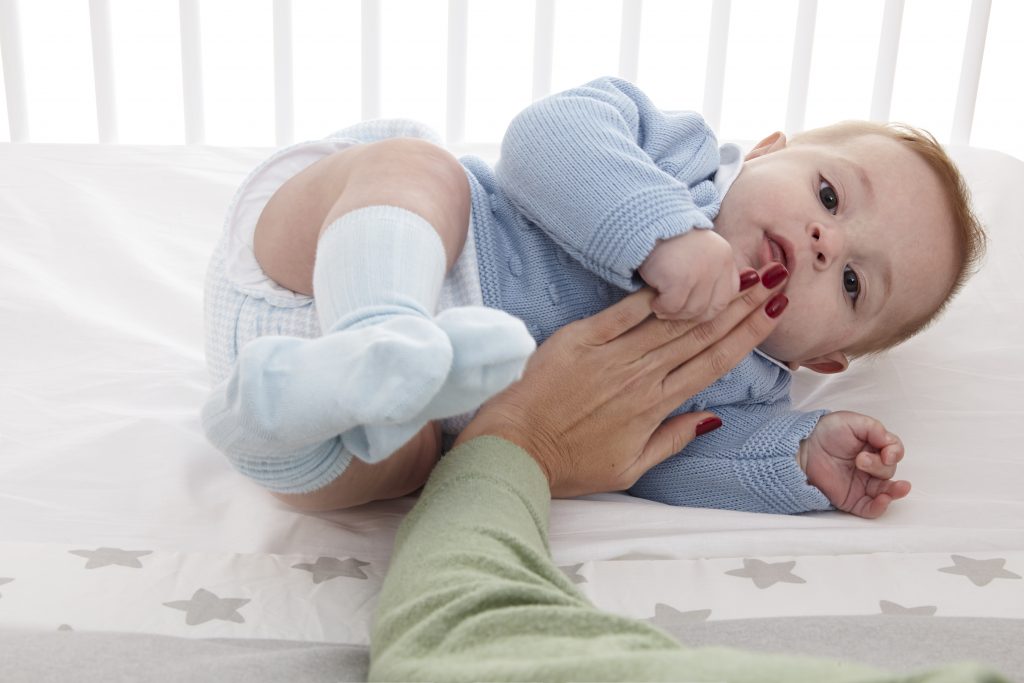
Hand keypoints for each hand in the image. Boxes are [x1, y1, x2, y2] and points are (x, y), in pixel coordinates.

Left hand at [456, 263, 788, 496]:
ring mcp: (611, 354)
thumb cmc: (569, 463)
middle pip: (701, 333)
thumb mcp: (630, 469)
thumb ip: (673, 440)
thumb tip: (710, 418)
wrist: (515, 448)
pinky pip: (624, 311)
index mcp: (656, 406)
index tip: (773, 311)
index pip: (713, 363)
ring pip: (671, 320)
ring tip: (741, 271)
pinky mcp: (580, 338)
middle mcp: (641, 375)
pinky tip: (679, 275)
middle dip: (741, 304)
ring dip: (709, 295)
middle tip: (773, 276)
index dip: (747, 335)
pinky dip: (652, 293)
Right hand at [638, 229, 738, 321]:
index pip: (728, 296)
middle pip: (711, 308)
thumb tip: (724, 304)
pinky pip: (673, 306)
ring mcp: (700, 271)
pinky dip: (661, 307)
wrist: (646, 222)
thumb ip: (711, 275)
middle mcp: (718, 263)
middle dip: (690, 315)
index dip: (708, 308)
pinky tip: (653, 301)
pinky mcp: (680, 278)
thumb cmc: (669, 243)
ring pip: (692, 310)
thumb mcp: (698, 255)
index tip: (690, 307)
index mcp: (725, 257)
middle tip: (672, 311)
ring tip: (661, 307)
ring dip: (674, 313)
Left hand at [800, 411, 910, 518]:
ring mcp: (862, 484)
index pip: (894, 452)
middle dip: (878, 465)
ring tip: (899, 487)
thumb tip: (890, 444)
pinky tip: (884, 499)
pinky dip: (880, 506)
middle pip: (888, 470)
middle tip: (859, 460)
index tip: (887, 453)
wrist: (803, 448)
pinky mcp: (852, 499)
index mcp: (874, 448)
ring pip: (887, 491)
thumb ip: (875, 429)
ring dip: (895, 490)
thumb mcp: (852, 421)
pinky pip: (870, 509)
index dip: (894, 453)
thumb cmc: (826, 432)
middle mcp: (871, 467)